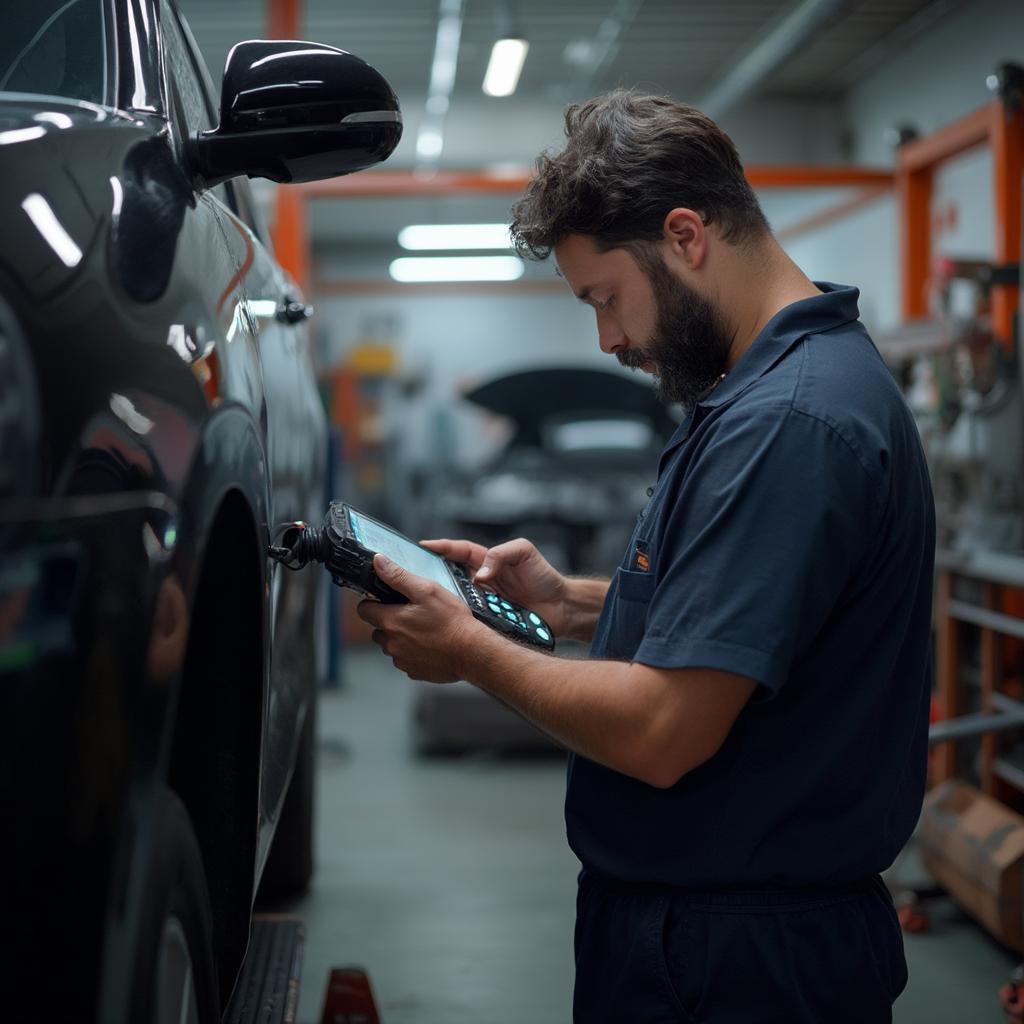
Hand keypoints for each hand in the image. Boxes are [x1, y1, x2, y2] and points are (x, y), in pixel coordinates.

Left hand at [356, 553, 485, 682]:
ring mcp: (402, 659)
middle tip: (412, 614)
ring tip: (424, 629)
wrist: (472, 652)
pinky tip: (430, 644)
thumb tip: (378, 562)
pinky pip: (405, 659)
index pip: (364, 610)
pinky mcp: (413, 671)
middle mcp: (391, 643)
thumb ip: (398, 576)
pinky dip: (413, 652)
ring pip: (391, 645)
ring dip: (401, 637)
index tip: (386, 600)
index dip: (373, 602)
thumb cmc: (452, 621)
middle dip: (389, 621)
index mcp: (391, 621)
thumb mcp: (427, 590)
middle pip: (377, 629)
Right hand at [420, 536, 570, 636]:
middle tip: (415, 574)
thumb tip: (480, 574)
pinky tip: (450, 621)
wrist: (562, 608)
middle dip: (432, 574)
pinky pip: (469, 618)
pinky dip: (461, 620)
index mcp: (487, 560)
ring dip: (445, 600)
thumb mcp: (524, 553)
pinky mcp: (488, 620)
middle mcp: (481, 580)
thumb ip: (501, 554)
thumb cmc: (544, 577)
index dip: (441, 547)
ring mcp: (483, 601)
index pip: (458, 550)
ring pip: (456, 599)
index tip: (422, 546)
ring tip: (428, 599)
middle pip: (450, 575)